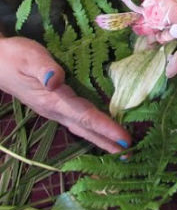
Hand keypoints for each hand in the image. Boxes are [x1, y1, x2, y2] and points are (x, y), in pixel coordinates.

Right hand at [0, 35, 130, 153]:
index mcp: (53, 100)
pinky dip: (93, 128)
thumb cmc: (15, 57)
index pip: (85, 117)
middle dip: (108, 141)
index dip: (106, 128)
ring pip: (83, 127)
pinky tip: (101, 129)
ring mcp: (55, 110)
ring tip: (120, 147)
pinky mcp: (55, 105)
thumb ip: (44, 69)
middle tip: (130, 153)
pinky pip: (79, 120)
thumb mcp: (29, 57)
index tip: (124, 140)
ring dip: (102, 138)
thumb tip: (56, 81)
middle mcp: (56, 110)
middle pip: (87, 129)